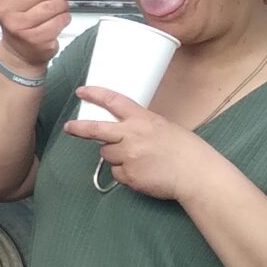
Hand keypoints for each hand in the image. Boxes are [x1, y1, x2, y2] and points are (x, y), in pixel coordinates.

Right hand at [0, 0, 67, 71]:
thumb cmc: (21, 19)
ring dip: (62, 5)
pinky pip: (60, 20)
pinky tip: (57, 20)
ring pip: (54, 5)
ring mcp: (20, 27)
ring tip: (58, 8)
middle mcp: (6, 11)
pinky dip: (64, 18)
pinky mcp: (36, 39)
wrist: (19, 51)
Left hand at [65, 87, 232, 201]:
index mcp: (142, 119)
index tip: (82, 91)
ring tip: (139, 158)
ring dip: (115, 155)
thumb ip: (140, 126)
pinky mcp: (128, 175)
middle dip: (78, 128)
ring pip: (106, 153)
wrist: (197, 175)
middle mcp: (131, 136)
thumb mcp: (164, 127)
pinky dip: (125, 172)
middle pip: (95, 129)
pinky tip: (143, 172)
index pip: (113, 101)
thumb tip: (123, 130)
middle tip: (69, 127)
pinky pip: (116, 172)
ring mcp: (128, 156)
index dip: (95, 94)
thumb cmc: (187, 151)